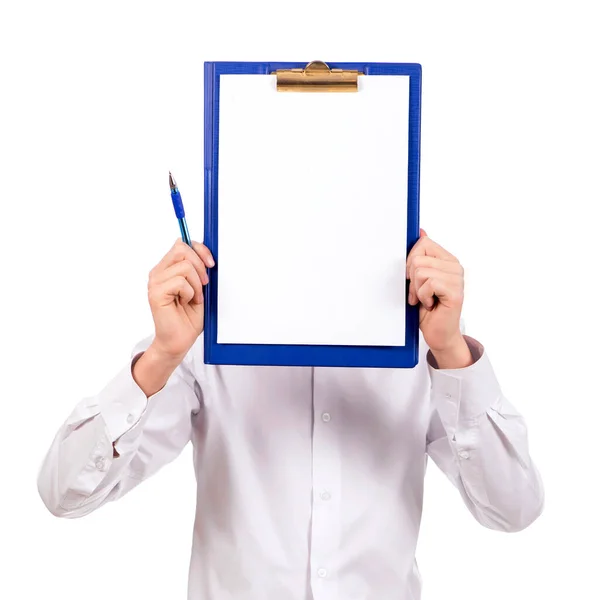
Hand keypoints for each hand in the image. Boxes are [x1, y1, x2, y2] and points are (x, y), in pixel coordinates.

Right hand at [147, 238, 214, 361]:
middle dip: (200, 265)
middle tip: (205, 284)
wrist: (179, 341)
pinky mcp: (156, 293)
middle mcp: (158, 272)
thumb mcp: (199, 287)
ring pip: (185, 266)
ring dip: (197, 284)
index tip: (212, 264)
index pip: (182, 244)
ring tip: (194, 297)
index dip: (200, 249)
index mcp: (167, 268)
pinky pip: (180, 282)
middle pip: (182, 249)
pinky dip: (190, 292)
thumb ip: (198, 270)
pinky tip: (187, 302)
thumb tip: (206, 254)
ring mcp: (155, 282)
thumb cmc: (189, 317)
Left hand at [407, 230, 471, 367]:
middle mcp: (455, 267)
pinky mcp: (455, 293)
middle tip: (419, 293)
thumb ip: (420, 255)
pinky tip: (430, 304)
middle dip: (411, 278)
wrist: (438, 334)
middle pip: (418, 257)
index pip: (423, 243)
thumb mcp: (418, 278)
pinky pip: (428, 284)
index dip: (410, 261)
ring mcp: (457, 279)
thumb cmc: (427, 307)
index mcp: (447, 260)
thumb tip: (420, 231)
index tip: (412, 278)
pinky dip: (423, 297)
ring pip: (421, 271)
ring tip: (424, 299)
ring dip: (416, 290)